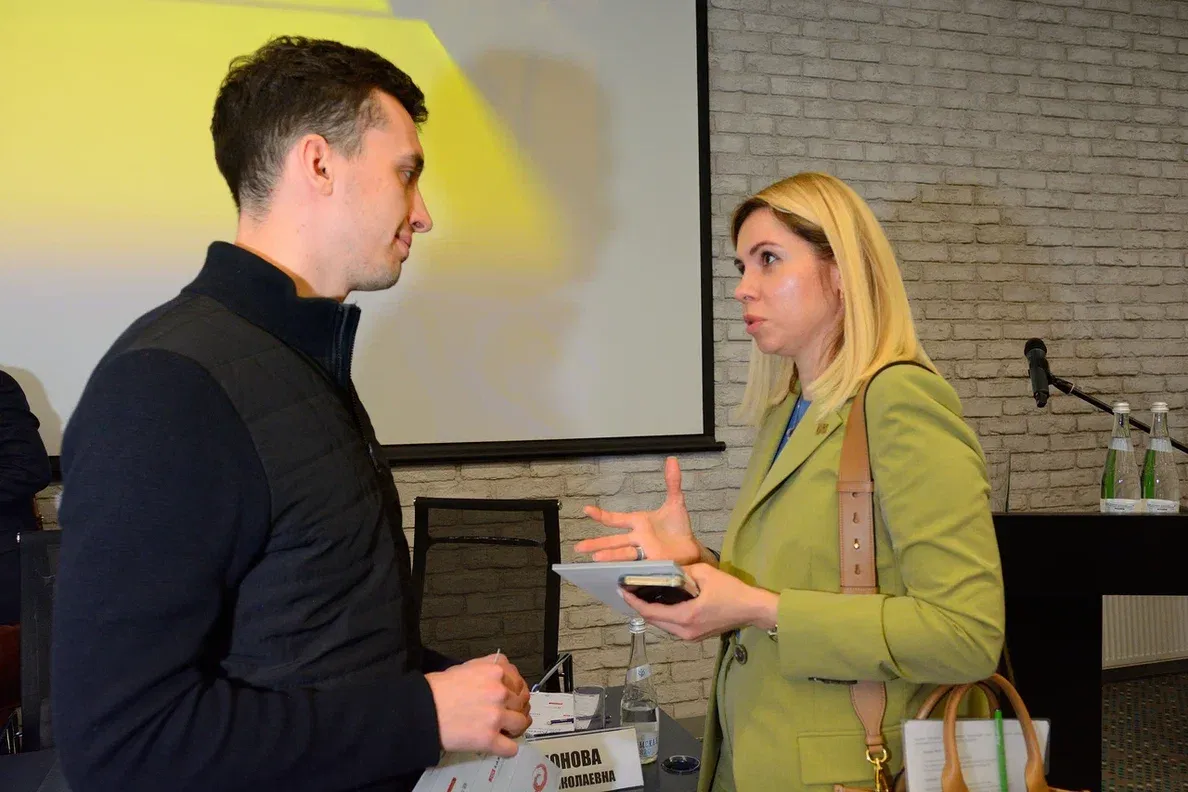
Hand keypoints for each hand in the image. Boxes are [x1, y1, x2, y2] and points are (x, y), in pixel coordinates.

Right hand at [425, 653, 532, 755]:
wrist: (422, 709)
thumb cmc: (437, 689)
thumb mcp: (465, 667)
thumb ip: (487, 670)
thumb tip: (499, 678)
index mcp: (495, 671)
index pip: (518, 680)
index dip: (515, 690)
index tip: (512, 696)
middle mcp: (500, 691)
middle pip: (522, 701)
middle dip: (516, 708)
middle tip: (508, 714)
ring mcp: (496, 716)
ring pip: (521, 723)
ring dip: (515, 728)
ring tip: (506, 730)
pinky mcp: (489, 738)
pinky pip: (511, 747)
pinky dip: (507, 749)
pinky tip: (500, 745)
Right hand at [575, 456, 702, 564]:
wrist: (691, 547)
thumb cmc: (679, 527)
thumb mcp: (676, 502)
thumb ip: (672, 483)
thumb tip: (671, 460)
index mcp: (639, 523)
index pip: (616, 519)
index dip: (602, 515)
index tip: (587, 510)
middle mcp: (638, 539)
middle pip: (614, 541)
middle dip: (598, 544)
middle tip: (579, 547)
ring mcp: (643, 553)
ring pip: (623, 554)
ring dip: (610, 556)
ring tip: (595, 559)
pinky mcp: (652, 564)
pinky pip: (638, 566)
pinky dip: (627, 569)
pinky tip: (615, 574)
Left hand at [620, 564, 777, 641]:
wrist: (753, 609)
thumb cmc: (732, 591)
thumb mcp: (706, 574)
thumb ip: (683, 571)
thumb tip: (666, 568)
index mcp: (685, 617)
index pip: (651, 611)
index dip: (634, 601)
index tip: (622, 590)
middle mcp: (684, 631)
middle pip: (653, 620)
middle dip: (639, 606)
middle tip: (628, 590)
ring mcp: (690, 636)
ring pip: (662, 624)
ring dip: (650, 611)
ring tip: (640, 594)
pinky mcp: (695, 635)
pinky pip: (672, 625)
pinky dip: (662, 614)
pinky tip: (659, 601)